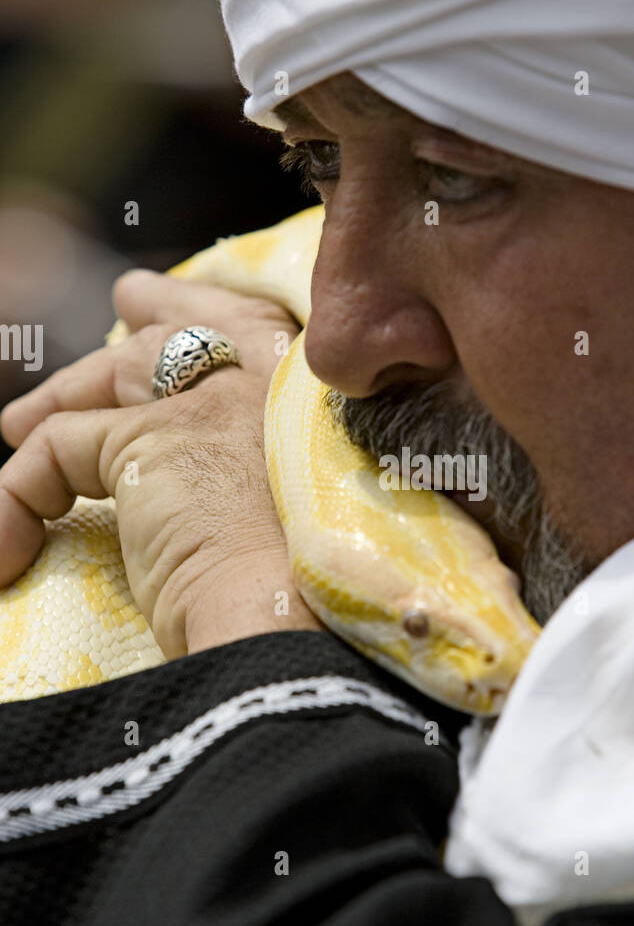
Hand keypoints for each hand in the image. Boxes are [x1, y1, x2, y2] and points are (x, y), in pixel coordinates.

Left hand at [0, 271, 323, 656]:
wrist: (289, 626)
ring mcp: (217, 401)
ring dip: (60, 400)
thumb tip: (153, 471)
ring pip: (117, 374)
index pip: (255, 329)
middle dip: (152, 311)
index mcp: (312, 404)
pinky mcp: (154, 437)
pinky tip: (11, 538)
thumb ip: (235, 470)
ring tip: (17, 426)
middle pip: (191, 331)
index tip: (161, 301)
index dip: (205, 308)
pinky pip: (61, 447)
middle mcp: (274, 385)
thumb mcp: (271, 517)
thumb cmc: (293, 600)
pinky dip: (22, 492)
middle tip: (125, 299)